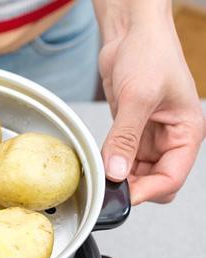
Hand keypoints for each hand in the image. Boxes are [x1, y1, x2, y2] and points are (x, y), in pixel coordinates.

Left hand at [99, 11, 203, 204]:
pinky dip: (110, 162)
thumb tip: (116, 172)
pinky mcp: (130, 131)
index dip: (147, 191)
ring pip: (136, 173)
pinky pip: (121, 158)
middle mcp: (170, 139)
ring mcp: (148, 137)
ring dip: (119, 175)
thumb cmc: (150, 53)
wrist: (131, 33)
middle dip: (133, 186)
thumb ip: (126, 137)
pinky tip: (99, 160)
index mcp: (186, 133)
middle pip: (154, 181)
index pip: (171, 178)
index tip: (122, 196)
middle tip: (108, 184)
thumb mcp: (138, 97)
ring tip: (101, 170)